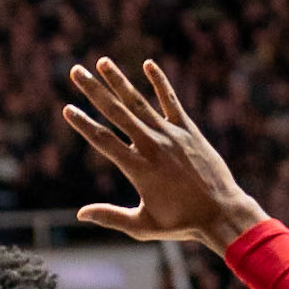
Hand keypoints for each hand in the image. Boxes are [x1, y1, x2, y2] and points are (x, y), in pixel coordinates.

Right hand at [63, 58, 264, 252]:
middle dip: (94, 91)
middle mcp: (152, 146)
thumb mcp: (142, 226)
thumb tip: (80, 214)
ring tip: (102, 62)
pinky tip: (148, 64)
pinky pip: (171, 101)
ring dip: (119, 80)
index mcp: (138, 168)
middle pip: (116, 113)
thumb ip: (111, 217)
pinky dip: (159, 83)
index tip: (67, 108)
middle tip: (76, 72)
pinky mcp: (188, 130)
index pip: (103, 140)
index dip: (83, 123)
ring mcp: (171, 135)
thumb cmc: (181, 223)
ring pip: (139, 102)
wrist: (221, 212)